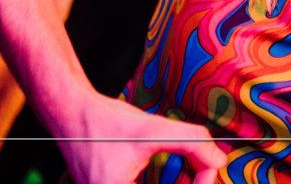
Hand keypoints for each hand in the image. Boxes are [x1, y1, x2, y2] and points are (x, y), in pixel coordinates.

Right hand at [57, 94, 225, 183]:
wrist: (71, 114)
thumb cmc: (105, 124)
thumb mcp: (152, 130)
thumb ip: (190, 142)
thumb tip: (219, 160)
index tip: (209, 166)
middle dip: (189, 183)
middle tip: (203, 165)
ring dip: (179, 182)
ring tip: (192, 165)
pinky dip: (166, 182)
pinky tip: (177, 168)